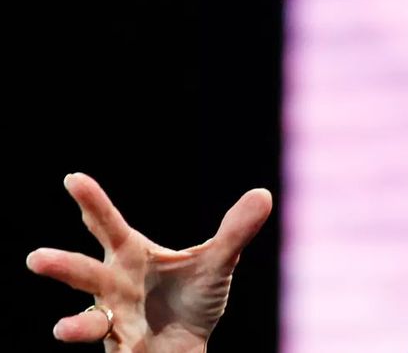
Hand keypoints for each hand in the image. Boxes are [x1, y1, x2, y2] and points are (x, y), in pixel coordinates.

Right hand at [26, 172, 272, 351]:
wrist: (188, 346)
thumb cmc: (192, 300)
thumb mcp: (217, 263)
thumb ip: (235, 231)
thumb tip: (264, 193)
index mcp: (131, 256)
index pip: (108, 226)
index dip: (91, 203)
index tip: (73, 179)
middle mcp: (113, 286)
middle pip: (84, 273)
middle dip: (61, 266)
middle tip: (36, 259)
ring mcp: (112, 320)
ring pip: (86, 322)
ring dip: (74, 326)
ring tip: (65, 329)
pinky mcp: (121, 349)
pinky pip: (109, 350)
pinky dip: (106, 352)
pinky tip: (98, 351)